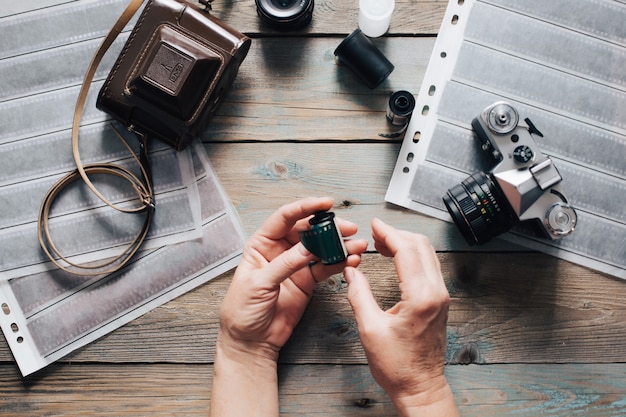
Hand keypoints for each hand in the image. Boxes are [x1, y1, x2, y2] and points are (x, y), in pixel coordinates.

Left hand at [218, 196, 367, 360]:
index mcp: (261, 244)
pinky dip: (339, 263)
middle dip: (328, 227)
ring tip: (356, 245)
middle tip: (347, 228)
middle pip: (307, 230)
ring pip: (320, 248)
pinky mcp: (306, 282)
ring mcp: (295, 266)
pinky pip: (325, 268)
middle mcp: (279, 251)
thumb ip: (285, 265)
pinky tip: (350, 260)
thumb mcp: (260, 284)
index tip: (324, 204)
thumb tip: (307, 249)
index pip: (284, 218)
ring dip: (338, 245)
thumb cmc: (242, 311)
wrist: (250, 341)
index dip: (305, 208)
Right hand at [344, 218, 457, 415]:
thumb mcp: (370, 329)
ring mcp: (441, 296)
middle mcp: (436, 292)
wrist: (420, 387)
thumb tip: (351, 271)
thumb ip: (359, 294)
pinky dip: (412, 256)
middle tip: (375, 232)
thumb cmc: (397, 365)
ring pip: (428, 254)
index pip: (407, 250)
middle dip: (397, 234)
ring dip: (405, 243)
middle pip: (421, 246)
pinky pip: (429, 267)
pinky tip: (396, 258)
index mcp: (420, 297)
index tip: (374, 224)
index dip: (389, 233)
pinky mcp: (440, 301)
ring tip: (382, 243)